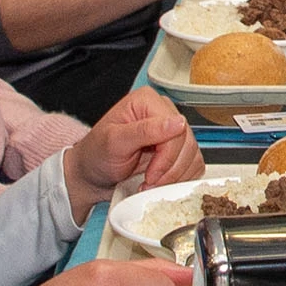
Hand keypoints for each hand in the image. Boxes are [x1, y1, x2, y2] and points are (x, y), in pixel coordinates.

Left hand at [64, 89, 201, 203]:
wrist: (91, 175)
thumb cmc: (96, 155)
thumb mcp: (114, 142)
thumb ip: (144, 130)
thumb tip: (177, 122)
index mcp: (147, 101)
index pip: (175, 129)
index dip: (166, 157)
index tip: (150, 175)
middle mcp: (163, 112)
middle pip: (187, 143)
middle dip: (169, 170)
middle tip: (149, 182)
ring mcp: (172, 131)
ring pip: (193, 155)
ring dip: (174, 176)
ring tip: (151, 184)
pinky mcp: (177, 150)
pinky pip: (193, 164)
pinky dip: (180, 178)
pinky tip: (161, 182)